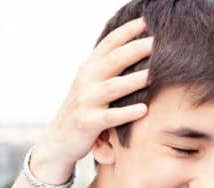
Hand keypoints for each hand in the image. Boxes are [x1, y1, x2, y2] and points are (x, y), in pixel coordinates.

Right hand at [32, 17, 152, 182]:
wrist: (58, 140)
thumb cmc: (83, 109)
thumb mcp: (92, 84)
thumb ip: (109, 68)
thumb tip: (137, 48)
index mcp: (89, 68)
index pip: (109, 44)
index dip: (127, 32)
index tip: (146, 21)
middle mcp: (86, 81)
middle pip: (113, 61)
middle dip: (134, 50)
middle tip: (155, 42)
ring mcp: (86, 102)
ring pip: (112, 88)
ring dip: (133, 80)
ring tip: (153, 75)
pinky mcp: (87, 123)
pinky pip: (109, 117)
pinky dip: (126, 113)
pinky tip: (143, 109)